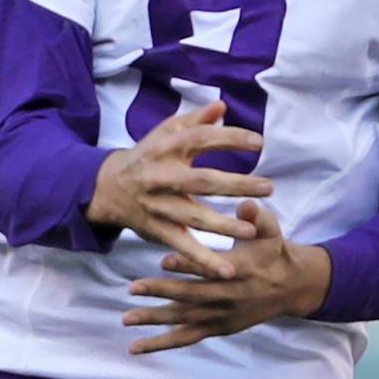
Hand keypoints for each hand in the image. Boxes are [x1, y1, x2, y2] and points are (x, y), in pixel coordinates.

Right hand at [86, 101, 272, 279]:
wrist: (108, 187)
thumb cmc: (147, 156)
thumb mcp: (164, 133)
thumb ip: (194, 120)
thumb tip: (222, 107)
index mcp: (167, 148)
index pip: (201, 139)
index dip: (230, 139)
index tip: (259, 143)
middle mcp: (162, 177)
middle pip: (203, 181)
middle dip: (237, 185)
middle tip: (269, 187)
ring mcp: (160, 206)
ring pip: (195, 218)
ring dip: (224, 226)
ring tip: (251, 231)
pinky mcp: (158, 230)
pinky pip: (184, 246)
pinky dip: (205, 260)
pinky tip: (228, 271)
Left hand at [122, 200, 329, 353]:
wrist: (290, 287)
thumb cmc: (272, 252)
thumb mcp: (271, 232)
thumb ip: (258, 218)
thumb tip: (247, 204)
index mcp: (240, 270)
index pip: (212, 269)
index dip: (189, 266)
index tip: (165, 260)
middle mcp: (229, 296)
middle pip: (192, 296)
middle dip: (162, 292)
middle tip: (133, 288)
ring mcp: (221, 316)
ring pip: (185, 320)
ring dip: (155, 319)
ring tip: (127, 318)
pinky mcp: (217, 328)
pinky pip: (186, 338)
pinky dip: (160, 344)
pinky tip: (135, 348)